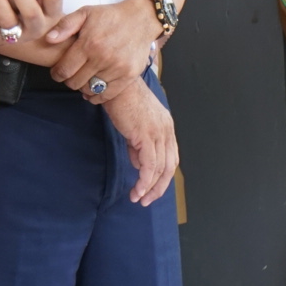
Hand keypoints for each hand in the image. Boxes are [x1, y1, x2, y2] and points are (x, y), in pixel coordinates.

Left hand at [45, 0, 161, 93]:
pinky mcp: (129, 76)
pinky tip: (93, 89)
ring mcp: (117, 68)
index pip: (64, 70)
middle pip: (75, 83)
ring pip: (90, 90)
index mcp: (89, 43)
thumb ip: (65, 25)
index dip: (57, 74)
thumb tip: (48, 39)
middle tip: (71, 74)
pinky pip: (107, 95)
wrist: (140, 19)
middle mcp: (103, 58)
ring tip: (83, 78)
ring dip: (83, 87)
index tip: (57, 72)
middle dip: (69, 80)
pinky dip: (97, 96)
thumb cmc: (110, 16)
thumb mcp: (85, 13)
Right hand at [100, 76, 177, 205]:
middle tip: (147, 200)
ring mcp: (159, 133)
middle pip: (170, 166)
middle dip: (159, 187)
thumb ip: (138, 146)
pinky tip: (137, 190)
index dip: (163, 176)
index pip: (171, 157)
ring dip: (149, 188)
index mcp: (166, 126)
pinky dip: (144, 182)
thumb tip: (140, 166)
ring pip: (160, 169)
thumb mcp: (133, 126)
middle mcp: (167, 130)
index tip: (151, 188)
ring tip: (138, 199)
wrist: (114, 85)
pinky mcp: (146, 136)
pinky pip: (149, 166)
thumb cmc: (120, 101)